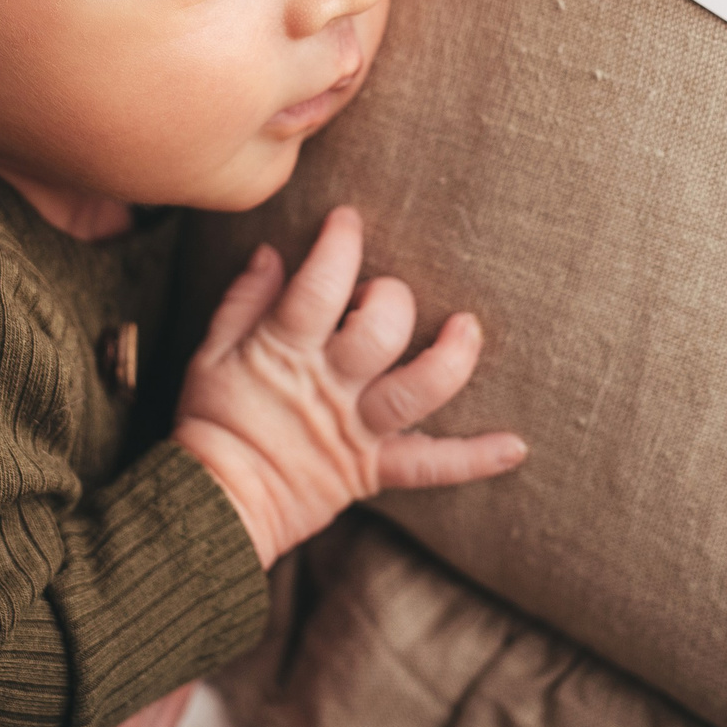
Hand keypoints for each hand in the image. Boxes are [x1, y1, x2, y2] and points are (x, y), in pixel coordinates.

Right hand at [174, 206, 526, 566]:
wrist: (213, 505)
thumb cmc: (211, 422)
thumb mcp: (211, 352)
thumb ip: (244, 300)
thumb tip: (271, 252)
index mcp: (285, 353)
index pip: (319, 286)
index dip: (339, 246)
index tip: (347, 220)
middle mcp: (330, 388)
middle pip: (379, 333)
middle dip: (391, 299)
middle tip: (384, 292)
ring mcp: (357, 430)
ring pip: (416, 391)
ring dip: (452, 358)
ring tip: (468, 328)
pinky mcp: (373, 470)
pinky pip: (431, 466)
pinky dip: (474, 458)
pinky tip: (515, 446)